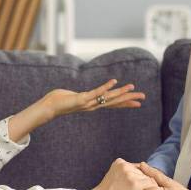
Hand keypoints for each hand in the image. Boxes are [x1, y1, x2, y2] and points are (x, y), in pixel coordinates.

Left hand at [7, 80, 144, 144]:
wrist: (47, 107)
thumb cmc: (57, 101)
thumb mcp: (72, 97)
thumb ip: (79, 96)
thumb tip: (79, 96)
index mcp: (93, 104)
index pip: (112, 103)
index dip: (125, 102)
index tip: (137, 103)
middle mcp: (93, 105)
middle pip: (115, 102)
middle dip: (129, 99)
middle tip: (143, 97)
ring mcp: (88, 103)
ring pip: (108, 97)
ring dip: (121, 93)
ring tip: (132, 88)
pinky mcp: (82, 99)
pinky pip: (96, 92)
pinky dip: (105, 87)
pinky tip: (114, 81)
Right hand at [78, 158, 157, 189]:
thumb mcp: (113, 176)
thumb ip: (124, 172)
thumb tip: (139, 171)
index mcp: (119, 162)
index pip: (136, 167)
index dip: (138, 177)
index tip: (139, 186)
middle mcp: (125, 165)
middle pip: (142, 172)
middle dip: (143, 181)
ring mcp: (130, 174)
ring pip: (146, 177)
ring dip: (147, 186)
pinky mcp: (135, 183)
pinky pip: (149, 183)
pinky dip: (152, 189)